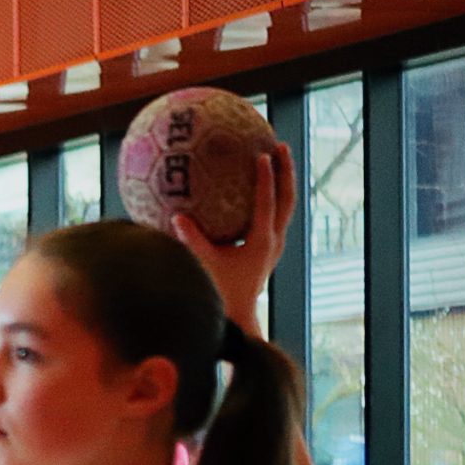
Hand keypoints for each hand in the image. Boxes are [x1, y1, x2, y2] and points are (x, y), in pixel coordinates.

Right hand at [171, 140, 294, 332]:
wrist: (237, 317)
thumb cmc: (219, 292)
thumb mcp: (203, 263)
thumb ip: (191, 240)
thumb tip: (176, 216)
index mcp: (261, 241)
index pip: (267, 202)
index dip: (266, 178)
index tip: (263, 155)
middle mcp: (274, 240)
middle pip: (287, 199)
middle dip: (286, 172)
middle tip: (281, 146)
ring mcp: (274, 245)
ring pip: (285, 206)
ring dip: (283, 183)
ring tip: (277, 160)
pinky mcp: (268, 249)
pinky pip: (273, 216)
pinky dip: (270, 199)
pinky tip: (255, 190)